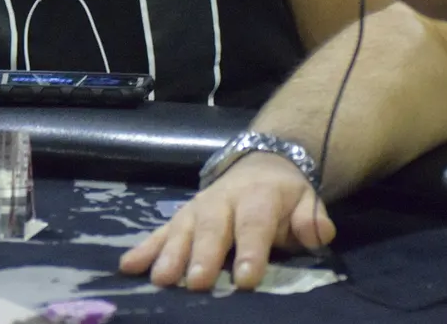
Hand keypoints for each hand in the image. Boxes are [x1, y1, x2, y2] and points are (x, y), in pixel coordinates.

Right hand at [118, 152, 334, 291]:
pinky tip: (128, 266)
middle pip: (212, 228)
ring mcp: (198, 208)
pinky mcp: (181, 217)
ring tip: (159, 278)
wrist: (260, 163)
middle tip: (196, 282)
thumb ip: (312, 217)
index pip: (254, 224)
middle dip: (202, 255)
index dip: (250, 250)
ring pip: (181, 230)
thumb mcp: (307, 199)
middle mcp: (223, 201)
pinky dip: (144, 248)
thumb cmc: (284, 195)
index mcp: (258, 197)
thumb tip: (318, 233)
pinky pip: (161, 232)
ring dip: (169, 254)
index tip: (245, 280)